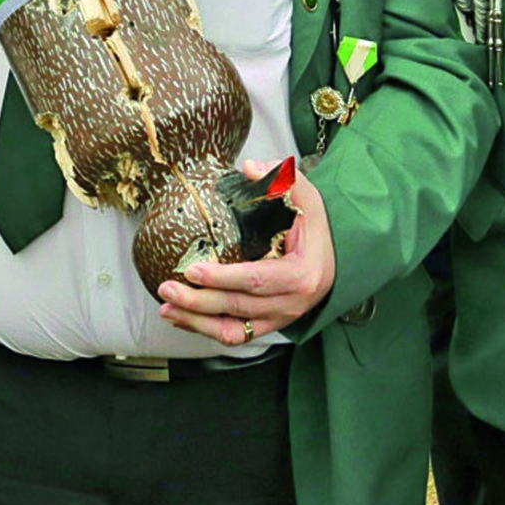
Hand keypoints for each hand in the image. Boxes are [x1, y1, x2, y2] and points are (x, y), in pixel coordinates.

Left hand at [158, 164, 335, 345]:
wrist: (336, 257)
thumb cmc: (317, 227)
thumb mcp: (307, 197)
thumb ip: (282, 178)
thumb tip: (249, 168)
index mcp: (301, 274)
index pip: (256, 280)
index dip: (222, 278)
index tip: (193, 270)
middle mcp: (292, 303)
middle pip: (239, 308)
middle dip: (199, 301)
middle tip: (168, 287)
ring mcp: (281, 318)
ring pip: (234, 331)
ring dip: (197, 322)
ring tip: (167, 307)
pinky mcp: (271, 325)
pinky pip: (237, 336)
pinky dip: (207, 330)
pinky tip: (184, 318)